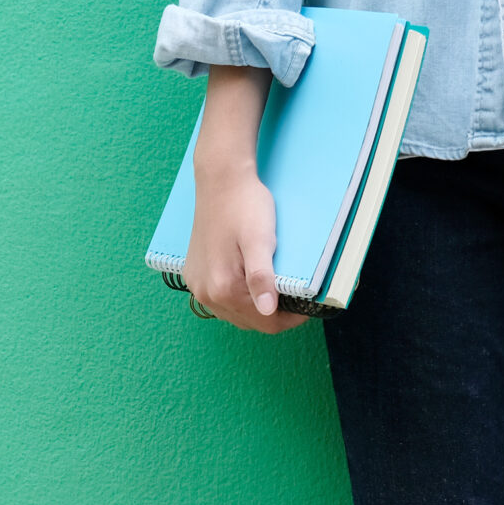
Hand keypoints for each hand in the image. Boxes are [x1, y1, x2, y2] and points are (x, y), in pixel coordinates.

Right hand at [184, 67, 314, 336]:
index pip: (265, 322)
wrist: (220, 181)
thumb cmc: (244, 207)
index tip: (309, 306)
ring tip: (276, 289)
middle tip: (296, 296)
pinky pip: (220, 300)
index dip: (291, 319)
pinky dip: (238, 299)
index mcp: (223, 288)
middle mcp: (206, 294)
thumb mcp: (260, 241)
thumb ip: (262, 278)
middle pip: (249, 321)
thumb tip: (267, 311)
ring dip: (256, 308)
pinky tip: (251, 283)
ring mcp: (197, 286)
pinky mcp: (194, 276)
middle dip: (274, 315)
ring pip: (234, 313)